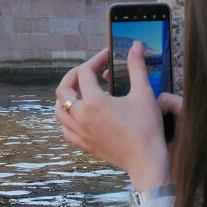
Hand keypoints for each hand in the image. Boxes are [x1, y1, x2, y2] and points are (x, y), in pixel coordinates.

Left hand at [55, 43, 179, 190]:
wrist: (147, 161)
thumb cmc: (147, 128)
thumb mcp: (144, 93)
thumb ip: (136, 67)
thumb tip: (135, 45)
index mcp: (94, 102)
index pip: (85, 72)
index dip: (95, 59)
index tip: (107, 56)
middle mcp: (81, 117)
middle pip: (64, 89)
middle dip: (74, 74)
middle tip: (88, 69)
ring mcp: (80, 132)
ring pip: (59, 110)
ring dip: (65, 96)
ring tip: (79, 90)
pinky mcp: (83, 144)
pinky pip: (65, 129)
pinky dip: (67, 118)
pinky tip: (79, 114)